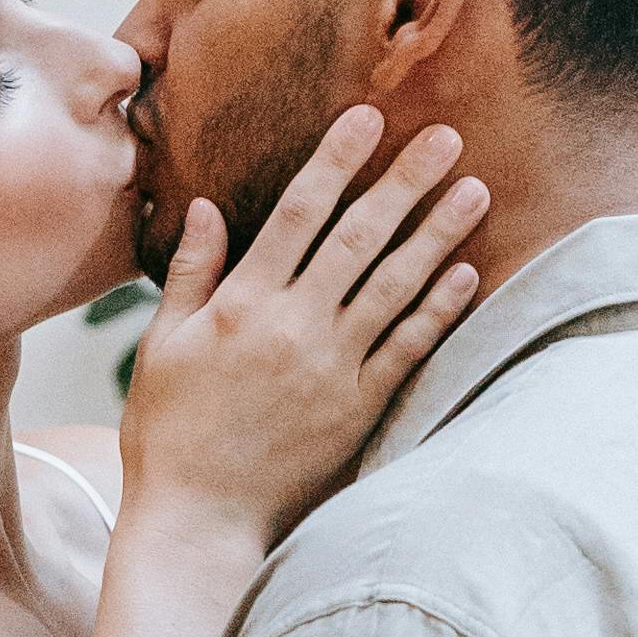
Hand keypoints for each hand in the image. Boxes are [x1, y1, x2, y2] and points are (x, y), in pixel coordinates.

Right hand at [117, 109, 487, 544]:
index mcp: (242, 304)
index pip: (299, 213)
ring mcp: (332, 369)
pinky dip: (439, 310)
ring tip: (474, 189)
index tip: (368, 117)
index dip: (336, 161)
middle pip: (359, 238)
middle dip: (405, 182)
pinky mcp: (359, 409)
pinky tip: (466, 273)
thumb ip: (193, 274)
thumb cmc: (170, 432)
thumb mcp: (163, 345)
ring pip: (395, 286)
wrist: (200, 520)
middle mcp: (294, 327)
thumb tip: (209, 207)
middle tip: (447, 136)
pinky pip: (407, 349)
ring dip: (438, 234)